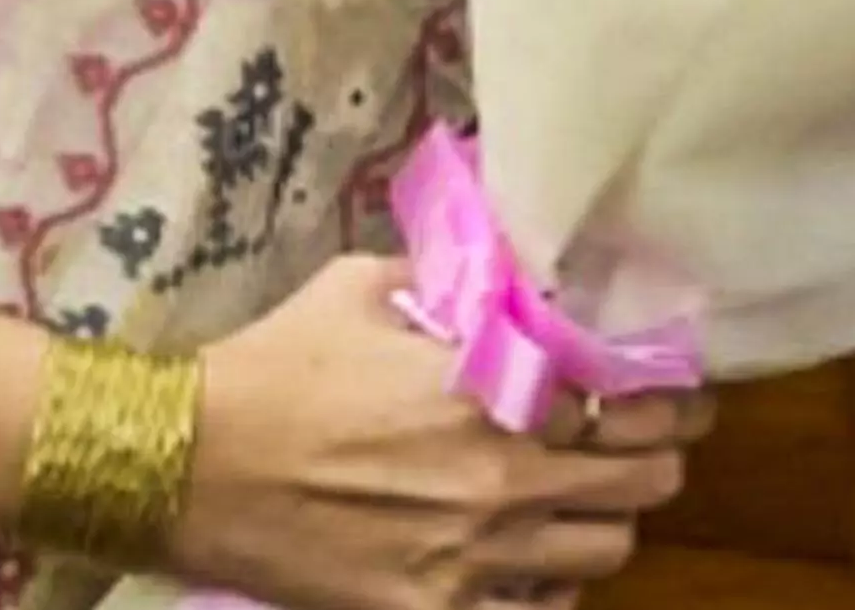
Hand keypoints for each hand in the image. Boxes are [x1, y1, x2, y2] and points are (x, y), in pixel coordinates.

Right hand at [169, 253, 709, 609]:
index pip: (633, 397)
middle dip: (656, 455)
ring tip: (589, 501)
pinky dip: (550, 591)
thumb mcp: (366, 288)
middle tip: (647, 442)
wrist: (183, 463)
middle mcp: (501, 476)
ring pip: (607, 551)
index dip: (665, 393)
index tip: (672, 389)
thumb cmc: (273, 365)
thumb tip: (510, 275)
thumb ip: (455, 283)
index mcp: (493, 386)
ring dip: (609, 521)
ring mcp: (471, 557)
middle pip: (643, 480)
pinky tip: (535, 565)